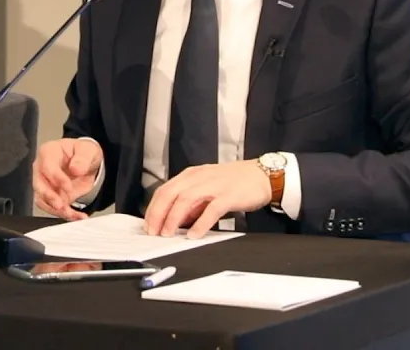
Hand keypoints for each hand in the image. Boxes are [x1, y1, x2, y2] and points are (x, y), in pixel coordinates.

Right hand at [32, 138, 102, 219]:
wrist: (86, 164)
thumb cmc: (82, 153)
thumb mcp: (87, 150)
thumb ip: (82, 158)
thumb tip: (75, 169)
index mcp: (48, 152)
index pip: (47, 166)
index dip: (56, 178)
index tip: (68, 187)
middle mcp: (42, 169)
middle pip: (38, 185)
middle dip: (49, 197)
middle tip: (60, 205)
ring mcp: (45, 185)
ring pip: (43, 200)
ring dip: (56, 209)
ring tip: (71, 213)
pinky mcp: (52, 198)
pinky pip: (53, 208)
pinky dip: (65, 214)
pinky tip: (77, 216)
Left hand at [144, 160, 271, 238]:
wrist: (261, 175)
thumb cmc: (234, 182)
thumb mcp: (206, 188)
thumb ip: (190, 203)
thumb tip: (175, 220)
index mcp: (190, 176)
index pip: (164, 190)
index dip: (153, 208)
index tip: (147, 224)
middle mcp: (198, 178)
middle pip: (170, 194)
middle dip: (157, 214)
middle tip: (153, 232)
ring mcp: (213, 185)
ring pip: (185, 200)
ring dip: (173, 218)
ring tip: (167, 233)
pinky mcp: (228, 195)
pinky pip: (211, 210)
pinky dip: (200, 223)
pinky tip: (194, 234)